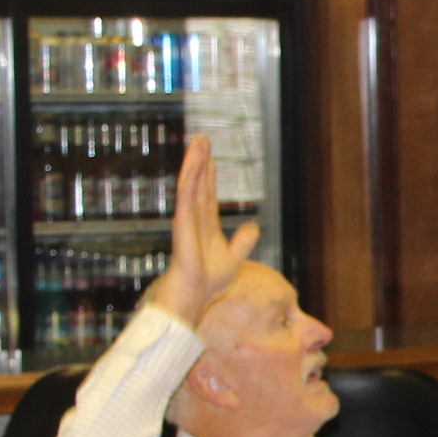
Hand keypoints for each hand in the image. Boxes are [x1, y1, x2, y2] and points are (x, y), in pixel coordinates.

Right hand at [147, 134, 256, 328]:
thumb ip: (244, 242)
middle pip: (198, 183)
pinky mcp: (183, 224)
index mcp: (206, 226)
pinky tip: (194, 162)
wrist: (194, 298)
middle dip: (200, 161)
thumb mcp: (234, 258)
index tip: (210, 157)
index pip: (208, 194)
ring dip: (194, 162)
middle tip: (201, 138)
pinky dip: (190, 178)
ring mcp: (187, 220)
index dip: (209, 175)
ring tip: (198, 141)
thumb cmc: (208, 284)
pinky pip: (187, 196)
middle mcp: (195, 219)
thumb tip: (254, 226)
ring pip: (191, 184)